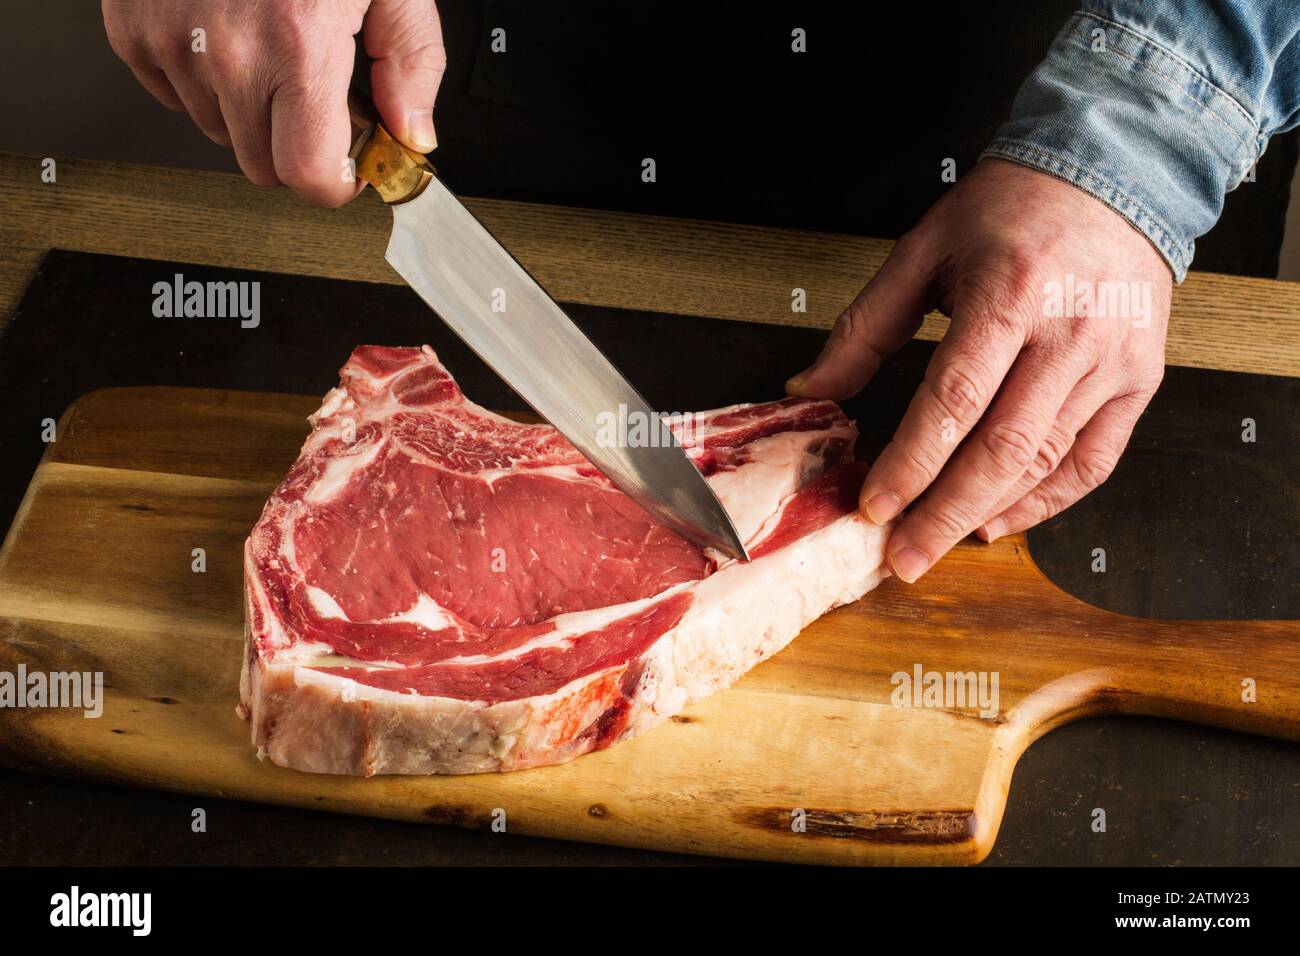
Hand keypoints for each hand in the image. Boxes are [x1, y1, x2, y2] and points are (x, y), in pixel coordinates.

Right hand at [102, 0, 444, 206]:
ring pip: (221, 134)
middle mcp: (228, 51)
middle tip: (322, 97)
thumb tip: (412, 133)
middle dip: (300, 147)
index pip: (306, 174)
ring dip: (253, 112)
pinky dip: (207, 80)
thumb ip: (411, 66)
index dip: (337, 181)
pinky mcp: (133, 29)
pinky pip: (174, 96)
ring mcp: (172, 41)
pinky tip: (232, 34)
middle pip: (264, 167)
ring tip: (275, 49)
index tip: (351, 164)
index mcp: (297, 44)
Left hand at [788, 158, 1169, 582]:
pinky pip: (1094, 462)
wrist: (1112, 176)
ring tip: (936, 542)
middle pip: (1003, 447)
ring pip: (1046, 462)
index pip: (954, 399)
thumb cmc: (1010, 209)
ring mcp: (1113, 361)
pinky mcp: (1141, 380)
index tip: (874, 507)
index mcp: (1009, 293)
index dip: (912, 462)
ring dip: (987, 513)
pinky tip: (998, 520)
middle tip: (903, 558)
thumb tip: (809, 390)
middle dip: (945, 513)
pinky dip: (1046, 503)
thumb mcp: (923, 251)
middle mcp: (1069, 332)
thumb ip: (865, 328)